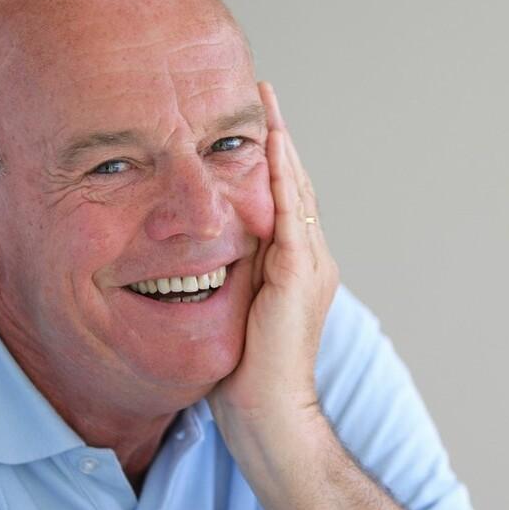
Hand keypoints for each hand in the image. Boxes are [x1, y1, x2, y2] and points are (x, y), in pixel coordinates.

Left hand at [208, 82, 338, 429]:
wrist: (269, 417)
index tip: (252, 123)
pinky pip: (288, 213)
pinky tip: (269, 144)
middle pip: (293, 183)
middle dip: (277, 136)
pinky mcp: (298, 276)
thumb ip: (229, 279)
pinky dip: (280, 175)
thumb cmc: (245, 378)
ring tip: (265, 101)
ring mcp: (310, 266)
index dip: (269, 159)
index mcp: (296, 267)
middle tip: (261, 92)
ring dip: (279, 142)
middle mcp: (312, 259)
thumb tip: (196, 256)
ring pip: (295, 189)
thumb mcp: (233, 313)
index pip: (283, 200)